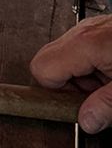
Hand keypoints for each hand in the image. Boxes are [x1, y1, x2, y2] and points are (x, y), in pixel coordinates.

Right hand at [30, 13, 111, 132]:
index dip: (56, 92)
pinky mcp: (103, 28)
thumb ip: (107, 107)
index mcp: (87, 44)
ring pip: (67, 55)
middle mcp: (85, 30)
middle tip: (97, 95)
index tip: (75, 105)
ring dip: (85, 76)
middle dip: (70, 84)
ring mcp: (93, 27)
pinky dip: (95, 65)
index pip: (42, 69)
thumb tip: (86, 121)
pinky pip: (83, 49)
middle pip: (50, 60)